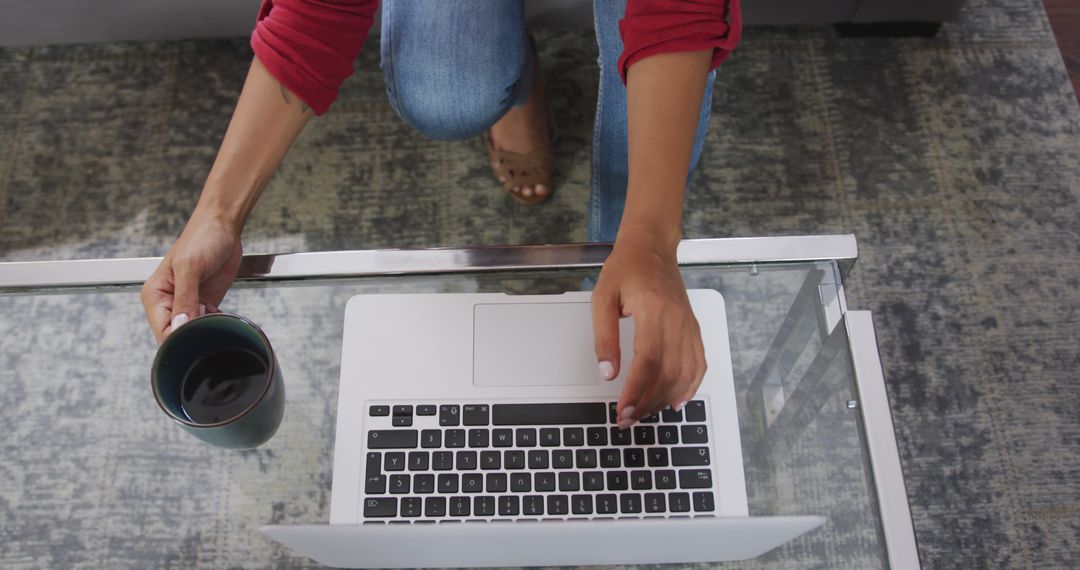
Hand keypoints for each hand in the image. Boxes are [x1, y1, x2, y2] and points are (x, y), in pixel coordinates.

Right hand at [140, 212, 243, 343]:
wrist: (223, 227)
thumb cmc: (202, 238)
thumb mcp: (190, 267)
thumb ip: (185, 298)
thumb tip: (180, 325)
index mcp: (155, 295)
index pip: (162, 330)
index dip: (179, 338)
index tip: (196, 333)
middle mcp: (168, 303)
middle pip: (177, 335)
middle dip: (194, 334)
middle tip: (208, 320)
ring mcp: (188, 305)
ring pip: (194, 332)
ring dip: (207, 329)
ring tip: (214, 312)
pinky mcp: (205, 304)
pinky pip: (208, 324)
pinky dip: (216, 324)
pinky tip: (222, 315)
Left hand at [592, 233, 705, 428]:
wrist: (652, 247)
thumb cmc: (626, 269)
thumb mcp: (602, 298)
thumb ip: (604, 337)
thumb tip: (608, 372)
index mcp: (653, 309)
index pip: (648, 360)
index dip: (636, 390)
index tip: (622, 410)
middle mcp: (677, 319)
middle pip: (668, 372)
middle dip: (647, 402)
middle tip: (627, 419)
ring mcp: (689, 325)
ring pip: (685, 373)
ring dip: (665, 399)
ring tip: (645, 413)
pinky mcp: (693, 328)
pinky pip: (699, 363)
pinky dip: (690, 387)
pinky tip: (676, 401)